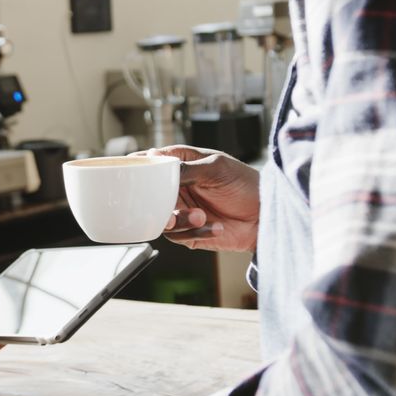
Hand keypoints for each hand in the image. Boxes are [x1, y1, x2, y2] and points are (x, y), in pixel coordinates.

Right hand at [140, 145, 260, 251]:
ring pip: (160, 218)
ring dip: (179, 220)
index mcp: (181, 165)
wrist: (265, 216)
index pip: (151, 162)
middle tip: (167, 205)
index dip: (138, 166)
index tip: (130, 171)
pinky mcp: (188, 233)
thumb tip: (155, 160)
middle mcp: (177, 188)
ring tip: (200, 216)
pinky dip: (196, 232)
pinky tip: (215, 226)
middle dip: (153, 202)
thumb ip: (184, 167)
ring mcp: (181, 211)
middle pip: (149, 194)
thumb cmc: (245, 184)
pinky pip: (178, 236)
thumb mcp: (216, 168)